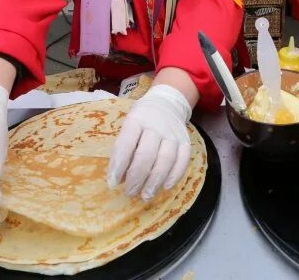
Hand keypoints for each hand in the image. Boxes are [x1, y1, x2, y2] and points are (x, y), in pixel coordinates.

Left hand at [107, 84, 192, 200]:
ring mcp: (173, 133)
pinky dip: (174, 176)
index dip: (119, 166)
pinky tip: (166, 187)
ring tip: (146, 195)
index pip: (126, 144)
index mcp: (136, 120)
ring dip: (155, 181)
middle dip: (137, 178)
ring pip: (165, 160)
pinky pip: (182, 160)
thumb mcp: (128, 126)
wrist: (167, 103)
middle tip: (130, 193)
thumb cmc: (142, 120)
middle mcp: (156, 125)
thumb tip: (118, 179)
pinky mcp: (185, 141)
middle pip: (146, 155)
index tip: (113, 183)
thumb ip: (123, 149)